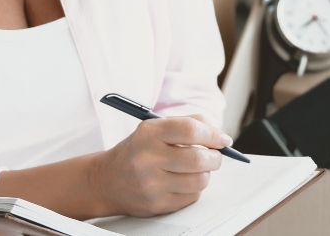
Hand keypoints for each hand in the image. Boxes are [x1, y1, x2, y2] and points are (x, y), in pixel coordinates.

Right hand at [89, 114, 231, 216]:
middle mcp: (148, 158)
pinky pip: (191, 197)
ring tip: (196, 169)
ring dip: (205, 174)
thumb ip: (187, 124)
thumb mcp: (154, 128)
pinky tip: (181, 182)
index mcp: (149, 133)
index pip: (191, 130)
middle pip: (198, 158)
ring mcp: (151, 184)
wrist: (106, 181)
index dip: (213, 134)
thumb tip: (220, 136)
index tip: (223, 140)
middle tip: (215, 156)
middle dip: (215, 157)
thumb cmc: (137, 151)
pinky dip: (194, 189)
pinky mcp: (157, 204)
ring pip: (199, 180)